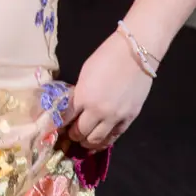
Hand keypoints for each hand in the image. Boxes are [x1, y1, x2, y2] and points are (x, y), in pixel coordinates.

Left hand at [65, 30, 154, 149]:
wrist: (136, 53)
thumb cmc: (107, 57)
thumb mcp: (85, 74)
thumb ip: (79, 94)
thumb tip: (74, 108)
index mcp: (83, 97)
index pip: (65, 118)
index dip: (60, 124)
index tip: (58, 126)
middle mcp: (98, 111)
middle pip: (80, 132)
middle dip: (73, 134)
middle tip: (70, 134)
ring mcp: (115, 117)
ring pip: (97, 139)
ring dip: (87, 142)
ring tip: (84, 141)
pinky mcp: (130, 118)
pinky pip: (115, 136)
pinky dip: (105, 141)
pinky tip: (100, 142)